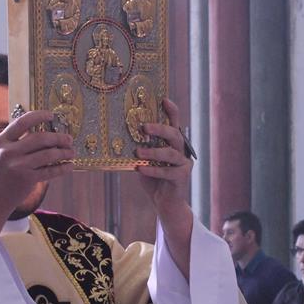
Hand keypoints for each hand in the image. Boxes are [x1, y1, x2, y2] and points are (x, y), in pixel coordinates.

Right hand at [0, 110, 73, 238]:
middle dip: (58, 137)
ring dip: (64, 152)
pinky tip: (69, 165)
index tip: (51, 115)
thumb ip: (14, 142)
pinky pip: (50, 171)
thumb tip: (41, 132)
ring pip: (48, 154)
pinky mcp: (27, 179)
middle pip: (40, 138)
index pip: (22, 121)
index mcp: (0, 141)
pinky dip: (63, 168)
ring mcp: (18, 166)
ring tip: (71, 152)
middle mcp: (9, 152)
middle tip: (68, 138)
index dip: (39, 115)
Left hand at [134, 99, 193, 277]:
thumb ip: (140, 149)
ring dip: (154, 152)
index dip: (171, 111)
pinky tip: (140, 169)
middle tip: (143, 127)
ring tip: (138, 152)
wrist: (165, 203)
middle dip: (160, 129)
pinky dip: (153, 170)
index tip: (163, 99)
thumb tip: (120, 136)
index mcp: (172, 143)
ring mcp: (184, 164)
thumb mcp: (144, 161)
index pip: (174, 123)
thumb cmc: (153, 179)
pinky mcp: (182, 177)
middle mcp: (181, 150)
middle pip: (174, 134)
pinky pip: (167, 172)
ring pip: (171, 153)